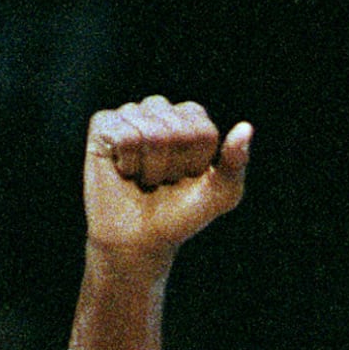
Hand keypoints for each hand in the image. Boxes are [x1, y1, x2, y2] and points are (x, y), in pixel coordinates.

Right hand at [83, 98, 251, 256]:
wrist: (140, 241)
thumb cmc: (180, 215)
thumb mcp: (220, 195)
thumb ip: (235, 163)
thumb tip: (246, 128)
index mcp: (191, 118)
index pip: (202, 131)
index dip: (195, 163)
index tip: (186, 179)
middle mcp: (160, 108)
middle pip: (175, 131)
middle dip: (171, 167)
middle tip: (161, 181)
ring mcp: (130, 113)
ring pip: (149, 133)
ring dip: (149, 168)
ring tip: (143, 177)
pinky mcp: (103, 124)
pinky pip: (122, 135)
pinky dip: (126, 163)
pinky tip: (123, 170)